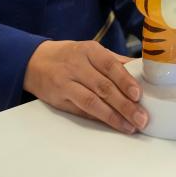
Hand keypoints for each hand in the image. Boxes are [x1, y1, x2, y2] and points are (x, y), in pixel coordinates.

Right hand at [24, 40, 147, 134]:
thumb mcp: (90, 50)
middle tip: (141, 118)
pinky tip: (113, 125)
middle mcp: (77, 66)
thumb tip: (141, 70)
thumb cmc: (69, 56)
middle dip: (125, 105)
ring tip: (130, 126)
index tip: (138, 94)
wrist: (34, 61)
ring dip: (113, 116)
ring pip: (92, 102)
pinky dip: (98, 119)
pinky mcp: (59, 99)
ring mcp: (66, 83)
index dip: (125, 81)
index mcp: (89, 50)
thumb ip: (115, 60)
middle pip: (103, 87)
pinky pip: (81, 110)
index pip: (110, 65)